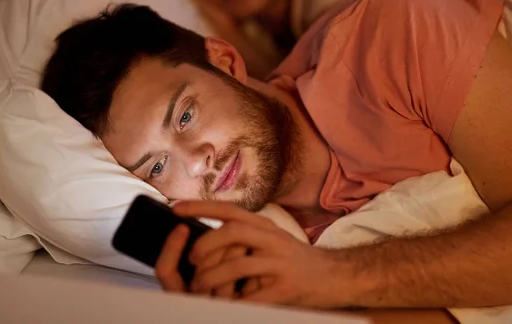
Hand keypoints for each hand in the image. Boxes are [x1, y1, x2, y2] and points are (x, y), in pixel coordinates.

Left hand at [158, 201, 351, 307]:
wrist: (335, 276)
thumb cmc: (296, 259)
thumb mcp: (272, 237)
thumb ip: (247, 233)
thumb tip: (209, 235)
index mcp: (266, 226)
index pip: (230, 210)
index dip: (201, 207)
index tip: (176, 208)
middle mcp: (272, 239)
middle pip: (231, 233)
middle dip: (204, 245)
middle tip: (192, 258)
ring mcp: (279, 263)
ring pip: (236, 265)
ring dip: (211, 277)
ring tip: (201, 285)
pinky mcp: (284, 288)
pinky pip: (250, 295)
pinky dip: (232, 301)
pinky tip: (224, 303)